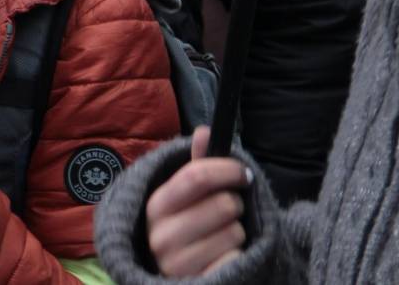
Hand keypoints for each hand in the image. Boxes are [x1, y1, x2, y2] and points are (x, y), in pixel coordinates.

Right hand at [145, 126, 252, 277]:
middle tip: (226, 211)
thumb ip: (197, 166)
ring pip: (233, 233)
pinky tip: (224, 258)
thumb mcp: (183, 197)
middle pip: (222, 205)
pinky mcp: (196, 284)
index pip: (196, 177)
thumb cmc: (184, 228)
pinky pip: (235, 260)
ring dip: (236, 232)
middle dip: (233, 204)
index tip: (242, 173)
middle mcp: (160, 235)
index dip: (227, 170)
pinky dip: (238, 257)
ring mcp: (176, 264)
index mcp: (155, 205)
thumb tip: (204, 130)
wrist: (172, 278)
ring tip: (221, 236)